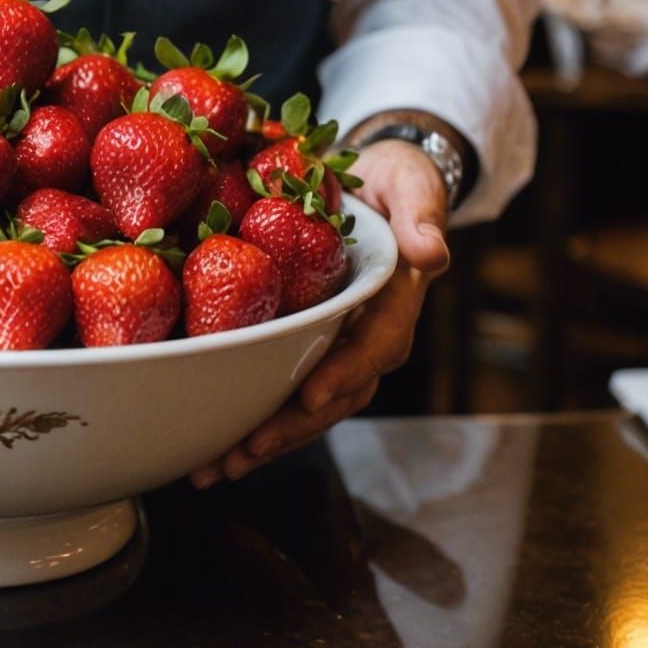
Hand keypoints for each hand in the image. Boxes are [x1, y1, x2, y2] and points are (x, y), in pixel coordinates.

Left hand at [190, 139, 450, 487]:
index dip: (345, 373)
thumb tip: (432, 252)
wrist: (378, 182)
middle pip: (337, 394)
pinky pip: (285, 388)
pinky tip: (214, 445)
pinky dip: (254, 418)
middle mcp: (369, 334)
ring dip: (267, 439)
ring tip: (216, 467)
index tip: (310, 395)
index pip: (376, 346)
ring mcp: (340, 345)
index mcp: (395, 301)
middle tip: (243, 452)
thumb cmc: (395, 180)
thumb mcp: (413, 183)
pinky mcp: (310, 344)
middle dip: (292, 427)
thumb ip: (423, 212)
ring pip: (308, 405)